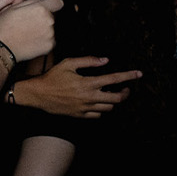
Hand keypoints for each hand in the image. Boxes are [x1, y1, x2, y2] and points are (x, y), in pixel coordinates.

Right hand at [0, 0, 61, 62]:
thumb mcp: (12, 8)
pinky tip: (30, 41)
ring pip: (50, 28)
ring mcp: (50, 34)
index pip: (57, 2)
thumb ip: (30, 1)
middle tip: (27, 23)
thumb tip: (39, 0)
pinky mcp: (50, 45)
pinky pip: (49, 40)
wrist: (1, 48)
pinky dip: (42, 40)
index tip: (48, 7)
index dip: (52, 4)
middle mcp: (49, 21)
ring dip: (42, 29)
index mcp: (40, 9)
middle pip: (51, 16)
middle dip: (42, 18)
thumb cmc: (4, 28)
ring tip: (27, 33)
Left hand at [0, 0, 23, 53]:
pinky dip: (11, 26)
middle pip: (19, 5)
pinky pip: (13, 24)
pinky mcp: (2, 25)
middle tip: (0, 17)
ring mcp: (2, 15)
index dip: (17, 1)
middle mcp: (0, 5)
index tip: (6, 8)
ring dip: (11, 19)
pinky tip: (3, 29)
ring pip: (17, 15)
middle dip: (14, 11)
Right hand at [14, 57, 141, 118]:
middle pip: (117, 99)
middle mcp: (89, 97)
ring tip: (111, 95)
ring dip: (113, 102)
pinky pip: (98, 115)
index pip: (114, 79)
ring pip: (109, 108)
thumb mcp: (68, 63)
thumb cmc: (52, 77)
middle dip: (125, 93)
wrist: (37, 95)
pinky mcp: (79, 115)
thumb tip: (105, 60)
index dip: (129, 76)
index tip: (139, 74)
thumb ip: (88, 61)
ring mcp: (85, 108)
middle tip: (125, 89)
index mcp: (88, 83)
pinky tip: (98, 103)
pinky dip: (102, 110)